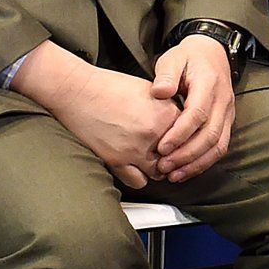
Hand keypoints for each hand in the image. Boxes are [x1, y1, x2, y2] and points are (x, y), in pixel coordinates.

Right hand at [11, 42, 180, 189]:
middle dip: (173, 155)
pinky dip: (139, 177)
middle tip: (167, 152)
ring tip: (152, 160)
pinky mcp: (117, 161)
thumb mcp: (150, 90)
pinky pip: (139, 181)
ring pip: (160, 172)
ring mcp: (136, 149)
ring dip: (158, 168)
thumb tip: (179, 122)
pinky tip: (136, 167)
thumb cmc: (110, 87)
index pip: (189, 136)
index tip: (180, 140)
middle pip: (178, 156)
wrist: (78, 91)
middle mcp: (154, 133)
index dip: (184, 138)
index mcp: (166, 113)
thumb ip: (168, 108)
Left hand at [151, 34, 237, 182]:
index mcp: (209, 84)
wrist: (212, 52)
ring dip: (196, 163)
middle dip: (186, 155)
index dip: (180, 134)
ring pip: (219, 145)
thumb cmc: (188, 57)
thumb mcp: (173, 58)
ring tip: (174, 175)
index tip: (161, 148)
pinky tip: (186, 171)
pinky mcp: (227, 122)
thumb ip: (166, 74)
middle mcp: (223, 101)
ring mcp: (228, 113)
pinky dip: (204, 162)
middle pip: (210, 134)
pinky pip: (220, 147)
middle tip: (164, 166)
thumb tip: (160, 92)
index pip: (198, 114)